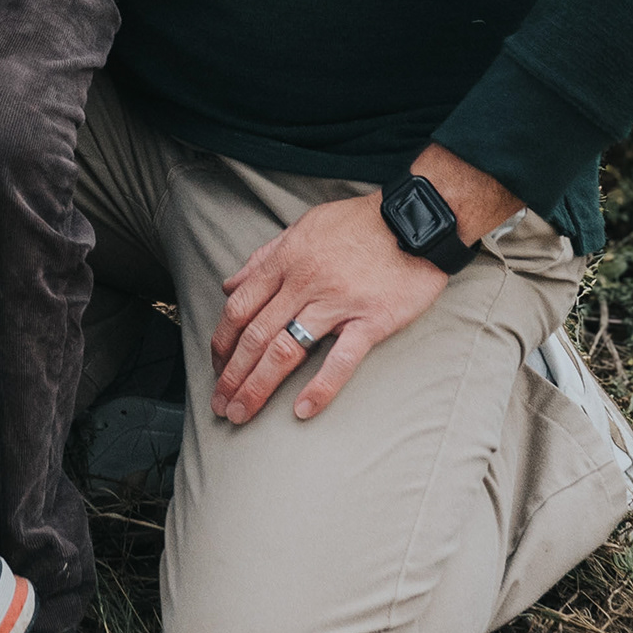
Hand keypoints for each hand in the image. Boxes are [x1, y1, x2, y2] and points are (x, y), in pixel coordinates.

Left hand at [210, 195, 449, 424]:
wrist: (417, 219)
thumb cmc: (359, 223)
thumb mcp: (303, 228)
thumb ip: (264, 257)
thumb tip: (230, 284)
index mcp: (286, 261)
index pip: (240, 308)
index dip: (222, 343)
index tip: (216, 367)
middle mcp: (304, 283)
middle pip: (256, 336)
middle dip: (232, 375)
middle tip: (219, 405)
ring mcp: (337, 303)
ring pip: (286, 350)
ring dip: (258, 387)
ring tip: (241, 413)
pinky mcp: (371, 321)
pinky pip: (341, 360)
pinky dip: (320, 388)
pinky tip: (302, 411)